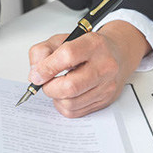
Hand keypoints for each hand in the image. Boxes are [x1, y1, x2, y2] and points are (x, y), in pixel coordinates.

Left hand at [28, 20, 150, 117]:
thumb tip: (36, 74)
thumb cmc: (88, 48)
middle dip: (50, 88)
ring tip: (58, 87)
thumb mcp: (63, 40)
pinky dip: (64, 106)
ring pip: (71, 103)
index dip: (47, 68)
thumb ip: (42, 52)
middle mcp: (104, 66)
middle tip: (45, 83)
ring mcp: (107, 85)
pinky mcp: (105, 100)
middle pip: (70, 86)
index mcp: (94, 45)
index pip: (67, 56)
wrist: (117, 54)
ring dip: (56, 98)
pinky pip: (76, 112)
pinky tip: (66, 95)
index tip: (37, 74)